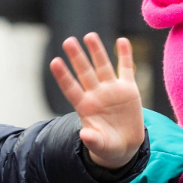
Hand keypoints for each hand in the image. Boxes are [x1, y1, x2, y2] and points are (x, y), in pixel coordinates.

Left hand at [51, 34, 145, 168]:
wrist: (124, 145)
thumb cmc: (107, 146)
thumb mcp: (101, 146)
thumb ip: (93, 140)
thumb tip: (84, 136)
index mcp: (85, 107)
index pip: (71, 88)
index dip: (63, 76)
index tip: (54, 62)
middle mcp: (96, 94)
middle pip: (85, 72)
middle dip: (77, 57)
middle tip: (68, 41)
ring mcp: (112, 90)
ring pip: (102, 66)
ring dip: (97, 51)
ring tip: (89, 35)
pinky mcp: (128, 89)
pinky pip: (126, 68)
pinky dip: (125, 55)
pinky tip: (122, 40)